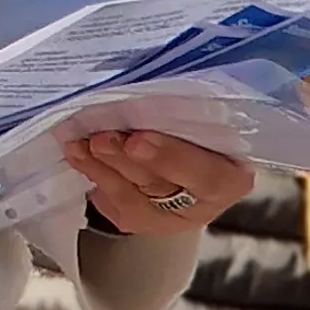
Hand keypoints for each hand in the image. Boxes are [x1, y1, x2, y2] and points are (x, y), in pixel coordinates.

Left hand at [65, 130, 253, 238]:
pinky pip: (112, 205)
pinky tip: (78, 156)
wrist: (186, 162)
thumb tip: (145, 85)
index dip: (172, 158)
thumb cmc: (198, 130)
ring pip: (131, 199)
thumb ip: (183, 112)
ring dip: (101, 169)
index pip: (208, 175)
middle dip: (125, 160)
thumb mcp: (202, 120)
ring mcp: (169, 219)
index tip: (138, 140)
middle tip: (100, 138)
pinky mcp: (139, 223)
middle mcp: (203, 205)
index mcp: (232, 177)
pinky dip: (93, 177)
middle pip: (161, 185)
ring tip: (79, 144)